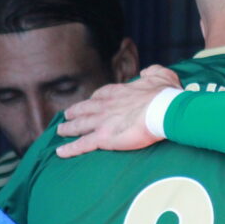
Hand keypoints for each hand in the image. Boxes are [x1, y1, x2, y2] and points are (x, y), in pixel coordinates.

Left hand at [55, 65, 181, 157]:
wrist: (163, 110)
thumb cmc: (164, 95)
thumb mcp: (161, 75)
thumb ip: (153, 72)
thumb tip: (146, 72)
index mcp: (118, 92)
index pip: (101, 95)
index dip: (94, 99)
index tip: (91, 101)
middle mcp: (105, 106)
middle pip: (84, 109)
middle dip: (74, 112)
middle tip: (66, 115)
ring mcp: (102, 122)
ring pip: (79, 126)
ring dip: (68, 128)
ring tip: (60, 130)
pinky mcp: (102, 138)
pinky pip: (81, 144)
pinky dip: (69, 149)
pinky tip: (60, 152)